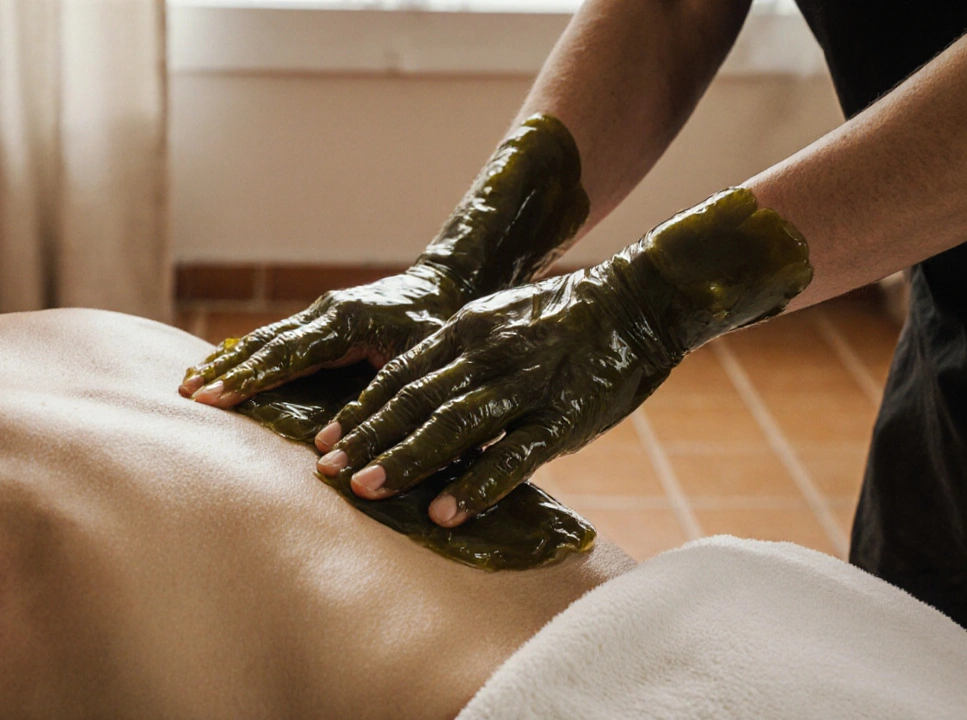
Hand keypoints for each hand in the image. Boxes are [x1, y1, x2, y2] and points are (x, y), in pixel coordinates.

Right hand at [182, 265, 463, 406]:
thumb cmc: (438, 326)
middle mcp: (326, 312)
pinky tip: (220, 371)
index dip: (252, 377)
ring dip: (228, 363)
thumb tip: (343, 441)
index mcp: (346, 321)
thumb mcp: (421, 362)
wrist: (445, 283)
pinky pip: (275, 340)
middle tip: (188, 396)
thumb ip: (385, 398)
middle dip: (227, 371)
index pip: (289, 354)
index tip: (217, 398)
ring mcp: (320, 313)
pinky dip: (245, 356)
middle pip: (266, 345)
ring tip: (189, 386)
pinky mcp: (320, 321)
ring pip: (265, 340)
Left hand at [314, 188, 812, 526]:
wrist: (640, 300)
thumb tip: (417, 398)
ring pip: (453, 425)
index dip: (362, 410)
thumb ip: (461, 354)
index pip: (401, 374)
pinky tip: (446, 508)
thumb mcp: (501, 319)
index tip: (326, 442)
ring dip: (406, 460)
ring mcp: (526, 384)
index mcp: (469, 328)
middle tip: (329, 473)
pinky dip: (476, 482)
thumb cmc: (566, 318)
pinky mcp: (565, 416)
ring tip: (368, 491)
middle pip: (415, 401)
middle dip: (368, 439)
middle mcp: (488, 354)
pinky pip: (514, 454)